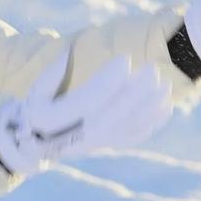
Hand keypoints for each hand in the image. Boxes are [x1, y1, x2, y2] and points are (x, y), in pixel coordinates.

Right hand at [0, 49, 171, 175]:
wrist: (34, 147)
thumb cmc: (36, 111)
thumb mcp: (34, 93)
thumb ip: (50, 74)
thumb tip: (67, 53)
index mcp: (55, 120)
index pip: (87, 101)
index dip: (108, 81)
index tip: (125, 60)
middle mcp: (75, 136)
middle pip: (111, 115)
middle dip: (135, 93)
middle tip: (153, 70)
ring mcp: (92, 145)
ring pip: (124, 128)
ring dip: (148, 108)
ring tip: (165, 87)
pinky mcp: (104, 148)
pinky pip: (130, 138)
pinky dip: (151, 124)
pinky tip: (166, 107)